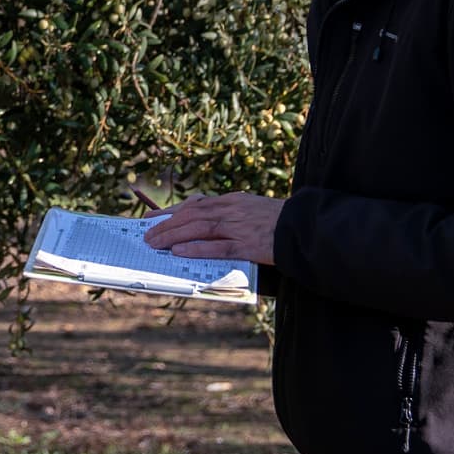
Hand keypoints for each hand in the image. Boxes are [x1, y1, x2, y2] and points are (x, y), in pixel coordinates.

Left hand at [142, 191, 283, 265]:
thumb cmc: (279, 221)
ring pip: (199, 229)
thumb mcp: (252, 209)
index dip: (170, 212)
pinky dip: (197, 249)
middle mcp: (232, 210)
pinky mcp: (248, 244)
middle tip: (147, 235)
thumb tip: (203, 220)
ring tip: (155, 244)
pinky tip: (179, 252)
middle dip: (166, 225)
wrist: (306, 227)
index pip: (195, 204)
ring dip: (173, 236)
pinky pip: (217, 246)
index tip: (152, 218)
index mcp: (232, 201)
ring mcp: (239, 227)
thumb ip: (230, 213)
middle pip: (191, 216)